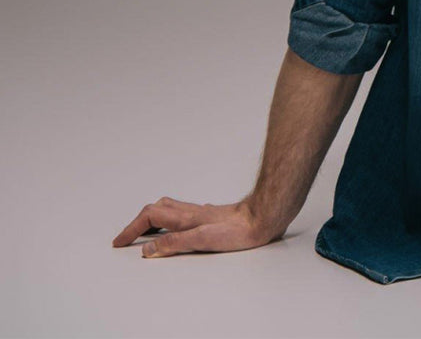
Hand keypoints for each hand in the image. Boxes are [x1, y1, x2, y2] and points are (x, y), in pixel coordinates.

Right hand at [112, 197, 281, 257]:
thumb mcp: (202, 240)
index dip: (131, 229)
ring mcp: (200, 213)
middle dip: (138, 223)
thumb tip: (147, 249)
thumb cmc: (238, 230)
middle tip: (129, 238)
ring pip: (169, 209)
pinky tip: (179, 227)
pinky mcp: (211, 217)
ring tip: (147, 232)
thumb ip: (174, 243)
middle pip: (155, 210)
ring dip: (153, 219)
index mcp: (183, 217)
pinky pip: (183, 214)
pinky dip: (172, 219)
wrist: (263, 218)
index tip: (119, 242)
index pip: (148, 217)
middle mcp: (189, 211)